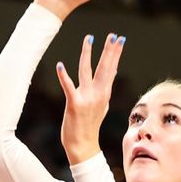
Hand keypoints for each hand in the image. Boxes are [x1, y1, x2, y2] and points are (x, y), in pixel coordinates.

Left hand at [56, 33, 125, 164]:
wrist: (83, 146)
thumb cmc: (89, 125)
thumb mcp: (102, 105)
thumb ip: (106, 88)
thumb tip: (113, 72)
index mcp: (104, 94)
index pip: (112, 69)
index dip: (115, 53)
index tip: (120, 39)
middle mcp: (98, 94)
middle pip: (104, 68)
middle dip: (109, 51)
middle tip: (114, 35)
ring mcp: (87, 99)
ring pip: (87, 72)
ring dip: (87, 55)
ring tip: (89, 39)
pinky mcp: (74, 104)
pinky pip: (69, 87)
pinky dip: (64, 77)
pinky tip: (60, 65)